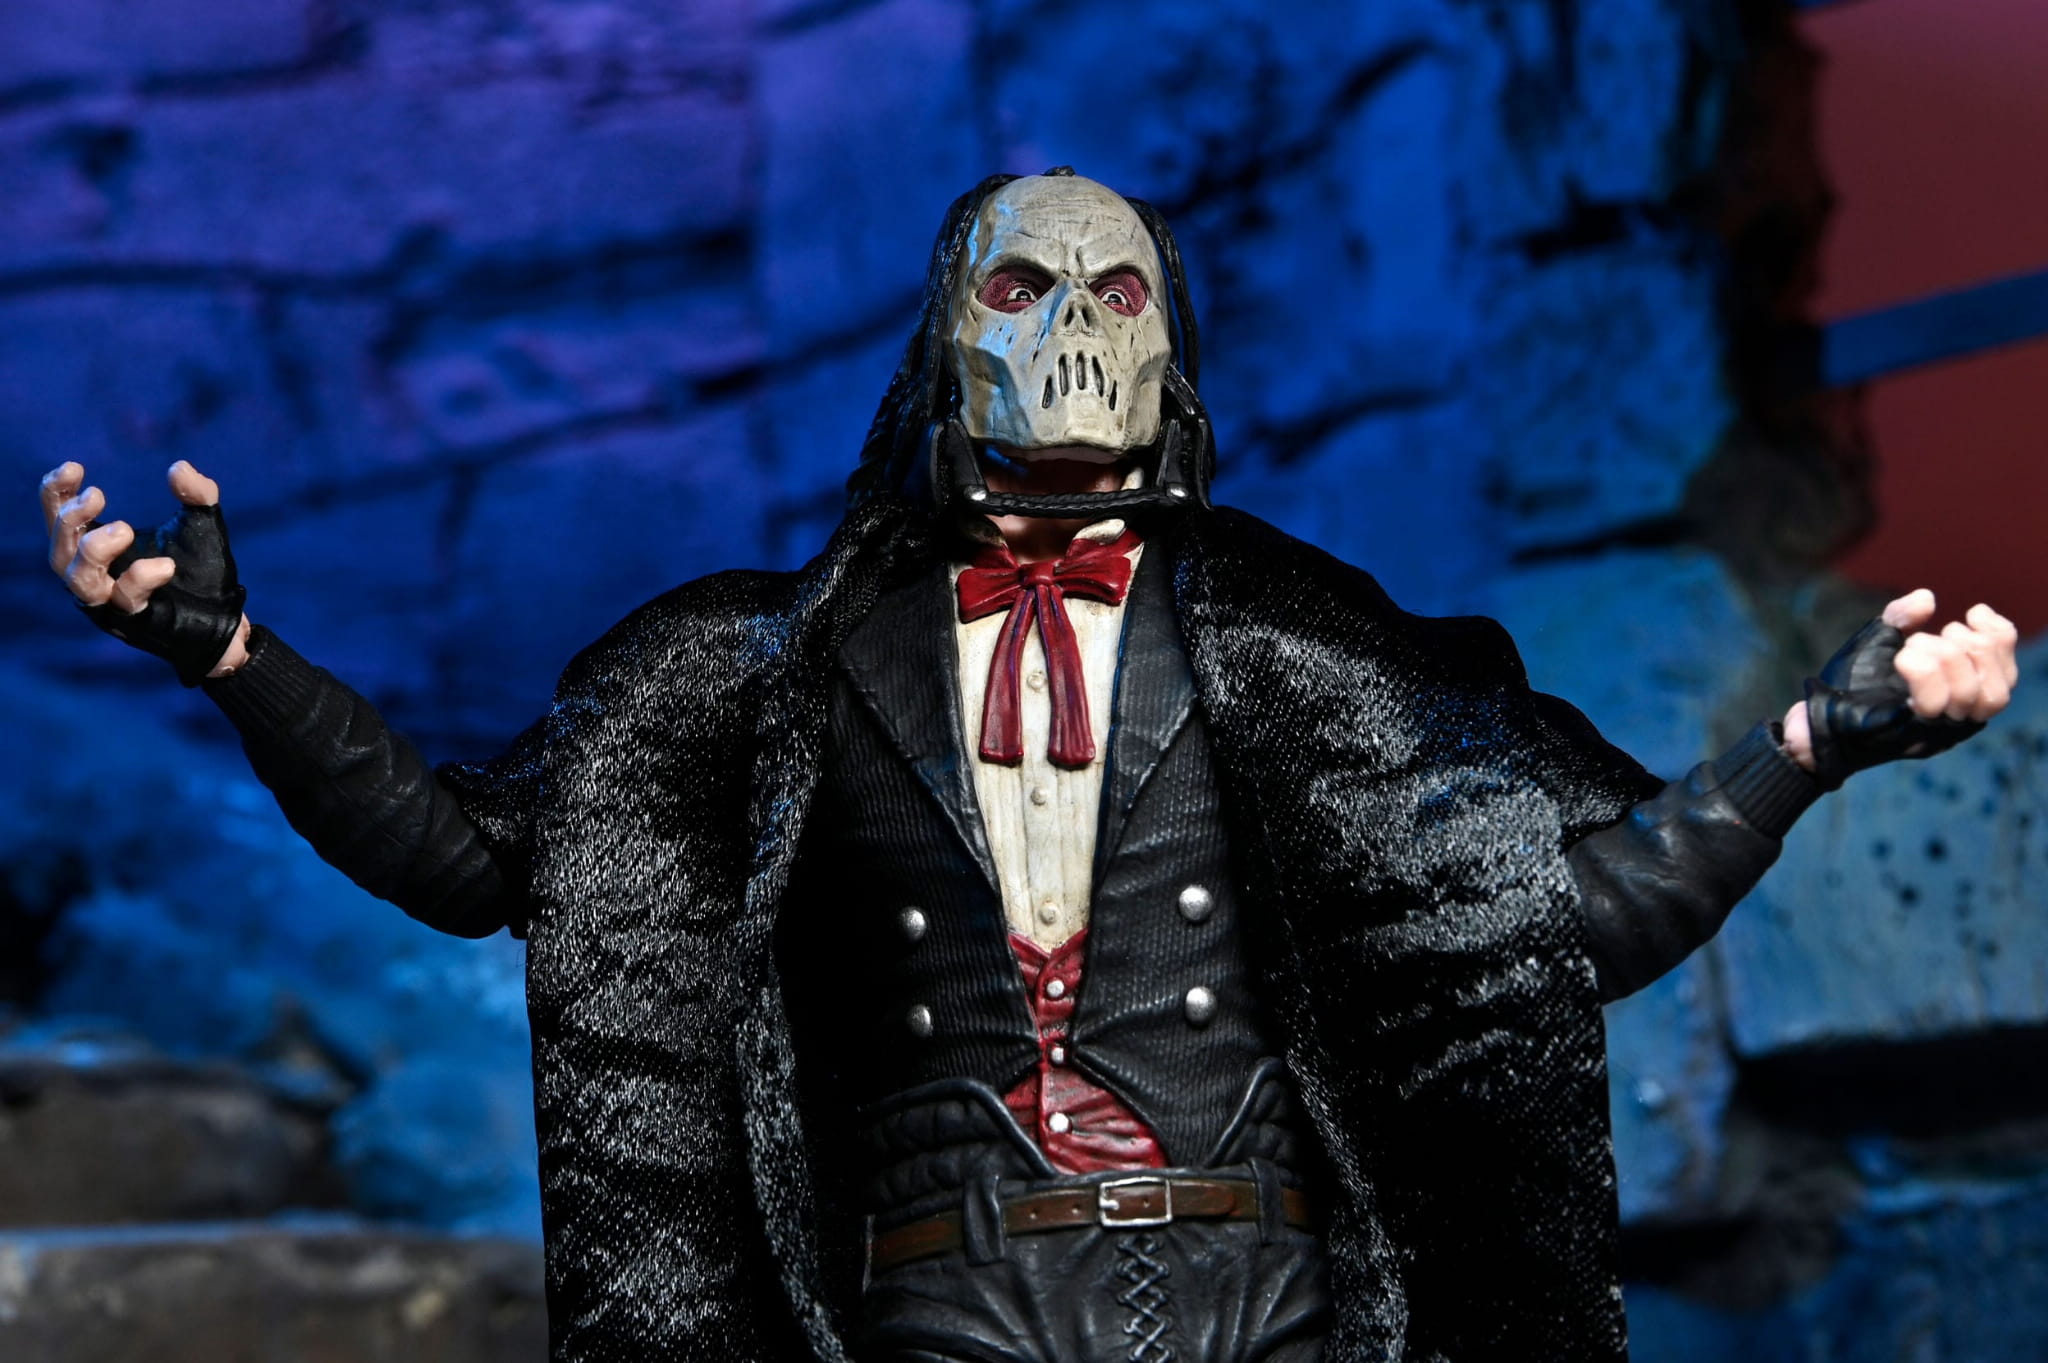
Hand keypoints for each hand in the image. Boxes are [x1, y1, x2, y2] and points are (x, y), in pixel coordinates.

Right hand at [40, 460, 252, 680]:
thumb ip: (197, 493)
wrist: (228, 615)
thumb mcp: (202, 524)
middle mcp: (97, 576)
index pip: (59, 517)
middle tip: (97, 496)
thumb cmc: (204, 569)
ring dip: (93, 550)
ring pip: (78, 580)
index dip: (57, 492)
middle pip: (59, 549)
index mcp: (101, 547)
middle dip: (71, 519)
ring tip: (124, 528)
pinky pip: (124, 601)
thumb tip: (179, 468)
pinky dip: (140, 578)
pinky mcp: (136, 622)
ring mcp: (113, 602)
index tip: (75, 468)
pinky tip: (165, 565)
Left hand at [1781, 589, 2017, 779]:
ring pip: (1969, 694)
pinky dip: (1923, 670)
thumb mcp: (1879, 640)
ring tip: (1912, 646)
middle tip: (1934, 635)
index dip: (2000, 640)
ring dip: (1944, 658)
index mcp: (1960, 700)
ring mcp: (1933, 733)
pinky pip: (1934, 703)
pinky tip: (1902, 658)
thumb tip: (1927, 599)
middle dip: (1970, 649)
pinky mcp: (1909, 736)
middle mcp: (1954, 723)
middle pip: (1995, 688)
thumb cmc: (1851, 682)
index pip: (2007, 677)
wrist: (1817, 714)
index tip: (1973, 612)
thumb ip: (1902, 616)